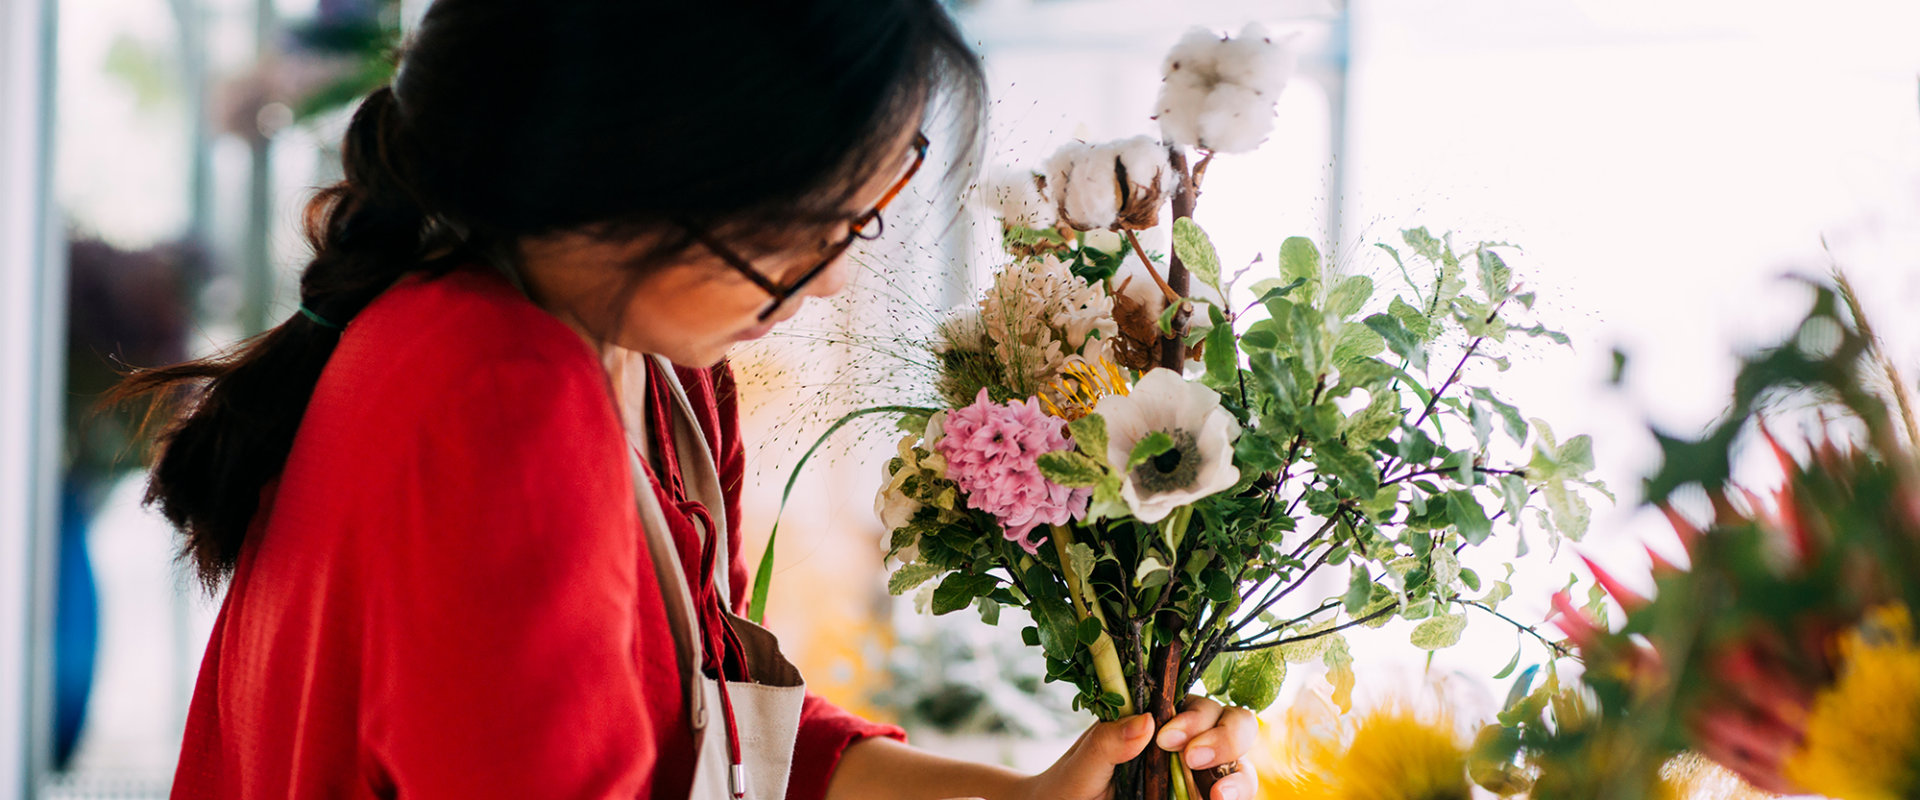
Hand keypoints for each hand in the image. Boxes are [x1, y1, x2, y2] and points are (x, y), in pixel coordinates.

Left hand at [1020, 695, 1259, 799]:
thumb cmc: (1073, 783)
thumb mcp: (1084, 762)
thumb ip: (1108, 741)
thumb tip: (1147, 721)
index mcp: (1163, 719)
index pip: (1197, 704)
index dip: (1194, 718)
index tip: (1166, 738)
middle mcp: (1189, 743)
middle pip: (1235, 724)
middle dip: (1225, 738)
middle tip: (1192, 759)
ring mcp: (1200, 777)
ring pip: (1241, 766)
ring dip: (1238, 777)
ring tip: (1217, 796)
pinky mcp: (1199, 799)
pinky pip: (1229, 796)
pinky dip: (1234, 796)